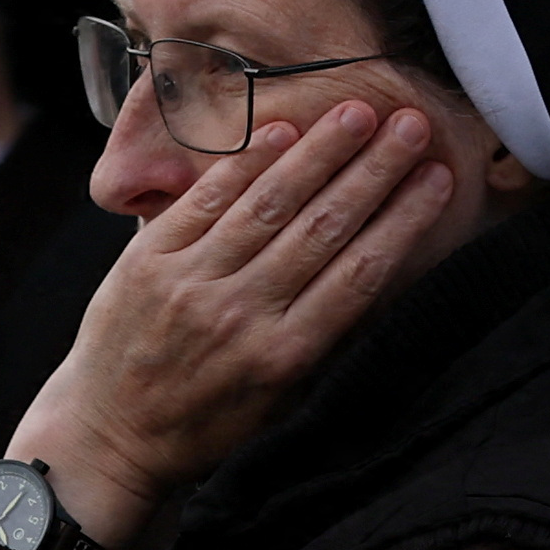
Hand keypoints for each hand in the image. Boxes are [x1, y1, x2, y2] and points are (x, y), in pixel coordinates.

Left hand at [13, 104, 461, 549]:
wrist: (110, 438)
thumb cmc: (209, 420)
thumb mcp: (281, 399)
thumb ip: (326, 338)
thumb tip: (383, 266)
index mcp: (283, 355)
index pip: (361, 272)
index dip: (405, 218)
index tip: (439, 177)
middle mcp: (239, 315)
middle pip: (323, 227)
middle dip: (375, 169)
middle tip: (413, 123)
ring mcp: (189, 284)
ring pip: (268, 203)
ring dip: (320, 151)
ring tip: (359, 112)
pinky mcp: (145, 261)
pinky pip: (205, 200)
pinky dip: (246, 162)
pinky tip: (282, 130)